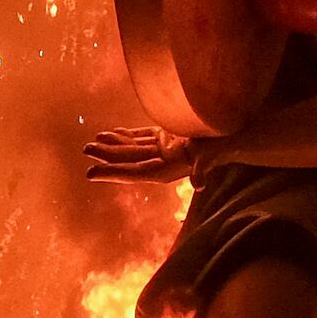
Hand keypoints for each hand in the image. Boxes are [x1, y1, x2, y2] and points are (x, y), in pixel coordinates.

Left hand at [84, 124, 220, 182]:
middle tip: (85, 151)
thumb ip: (203, 169)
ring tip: (92, 142)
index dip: (112, 172)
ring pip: (131, 148)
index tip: (91, 173)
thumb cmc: (219, 146)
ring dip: (112, 145)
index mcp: (166, 170)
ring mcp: (162, 149)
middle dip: (106, 156)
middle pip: (128, 160)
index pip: (133, 173)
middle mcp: (161, 161)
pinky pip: (140, 137)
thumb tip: (200, 184)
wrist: (231, 136)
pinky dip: (125, 135)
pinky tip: (110, 133)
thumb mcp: (209, 156)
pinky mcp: (165, 136)